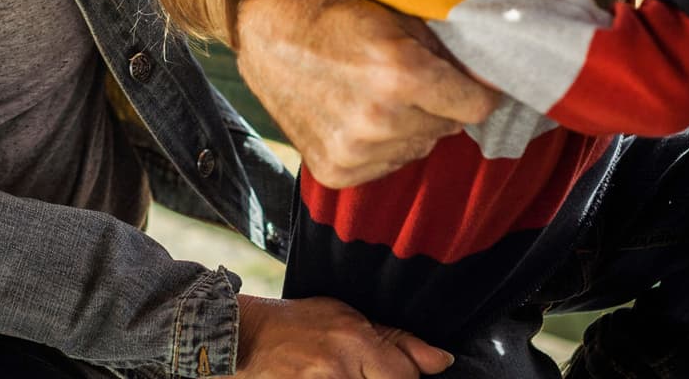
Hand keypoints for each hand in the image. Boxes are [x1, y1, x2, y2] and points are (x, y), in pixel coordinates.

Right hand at [235, 0, 499, 187]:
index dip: (479, 92)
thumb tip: (487, 80)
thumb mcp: (397, 16)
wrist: (265, 31)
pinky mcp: (336, 171)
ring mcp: (355, 151)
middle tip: (411, 79)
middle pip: (449, 128)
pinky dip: (383, 145)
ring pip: (420, 147)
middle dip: (440, 105)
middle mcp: (380, 120)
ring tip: (379, 96)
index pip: (477, 107)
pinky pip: (388, 165)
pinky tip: (359, 116)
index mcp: (401, 74)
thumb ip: (445, 51)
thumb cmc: (334, 13)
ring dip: (412, 126)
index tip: (472, 85)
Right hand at [236, 296, 452, 376]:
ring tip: (346, 372)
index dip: (406, 376)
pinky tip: (328, 376)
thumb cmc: (298, 323)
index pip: (406, 377)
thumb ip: (396, 340)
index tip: (393, 371)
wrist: (247, 337)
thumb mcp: (348, 316)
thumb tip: (442, 361)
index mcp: (355, 341)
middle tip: (364, 370)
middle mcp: (341, 369)